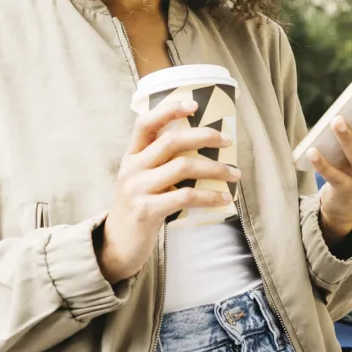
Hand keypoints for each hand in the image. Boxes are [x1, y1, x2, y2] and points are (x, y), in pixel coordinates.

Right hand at [95, 98, 239, 282]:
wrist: (116, 247)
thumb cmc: (137, 209)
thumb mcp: (140, 181)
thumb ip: (160, 164)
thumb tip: (202, 148)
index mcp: (131, 156)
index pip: (145, 123)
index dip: (168, 110)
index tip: (193, 104)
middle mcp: (131, 168)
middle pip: (171, 141)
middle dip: (204, 136)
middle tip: (228, 140)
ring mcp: (137, 189)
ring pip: (183, 167)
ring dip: (215, 168)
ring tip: (234, 174)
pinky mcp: (146, 211)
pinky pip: (185, 196)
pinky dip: (209, 196)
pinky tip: (223, 199)